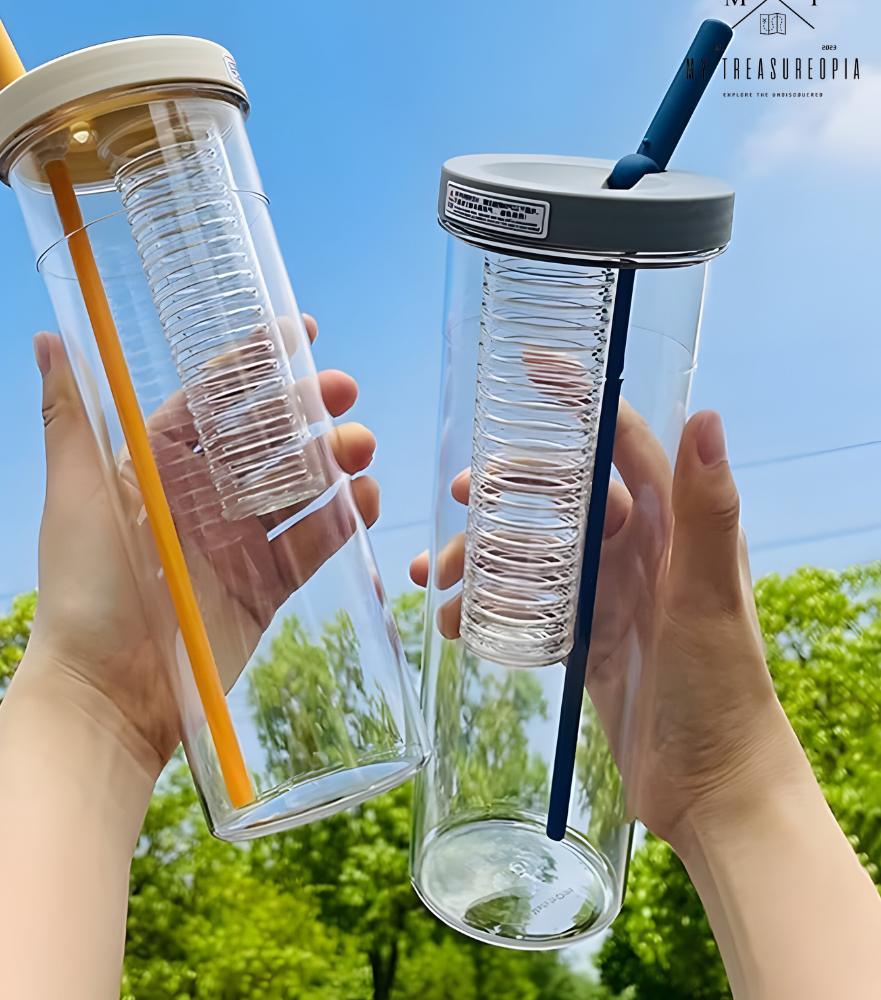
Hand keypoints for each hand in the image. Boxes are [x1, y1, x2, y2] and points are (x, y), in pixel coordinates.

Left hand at [28, 315, 378, 771]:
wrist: (109, 693)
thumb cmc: (85, 588)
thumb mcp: (77, 493)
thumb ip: (70, 417)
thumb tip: (50, 337)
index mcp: (158, 467)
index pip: (214, 401)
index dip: (256, 364)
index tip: (302, 332)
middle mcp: (202, 499)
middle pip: (267, 439)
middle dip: (308, 410)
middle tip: (345, 390)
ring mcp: (238, 544)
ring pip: (299, 488)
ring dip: (334, 461)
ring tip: (360, 448)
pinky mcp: (265, 588)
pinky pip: (312, 545)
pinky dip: (342, 520)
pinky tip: (364, 500)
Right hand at [410, 403, 789, 849]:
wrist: (711, 787)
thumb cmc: (720, 689)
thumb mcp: (708, 595)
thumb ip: (707, 508)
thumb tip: (707, 413)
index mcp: (672, 525)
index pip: (621, 441)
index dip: (579, 400)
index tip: (533, 368)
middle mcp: (640, 550)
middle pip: (560, 497)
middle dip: (506, 492)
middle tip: (459, 501)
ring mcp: (610, 595)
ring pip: (533, 553)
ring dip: (482, 558)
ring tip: (434, 579)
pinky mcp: (587, 639)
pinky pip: (528, 606)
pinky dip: (489, 608)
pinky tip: (454, 622)